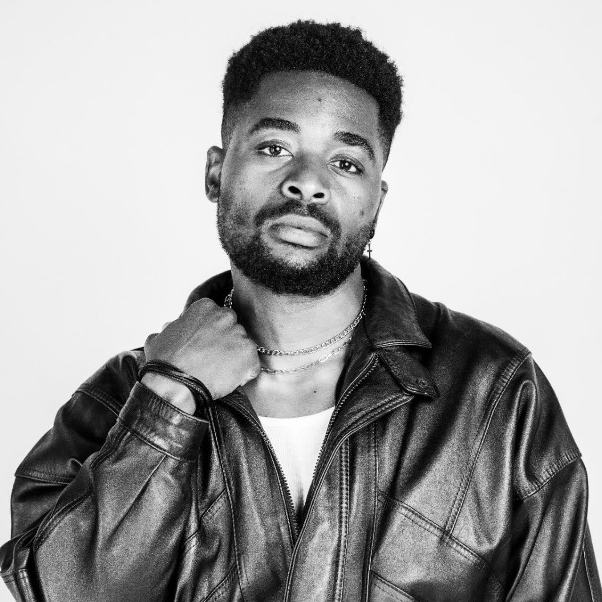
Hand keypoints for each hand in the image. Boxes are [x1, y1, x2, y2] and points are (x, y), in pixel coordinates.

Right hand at [144, 298, 259, 399]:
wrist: (174, 384)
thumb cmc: (165, 362)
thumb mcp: (160, 336)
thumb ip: (172, 328)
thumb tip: (171, 327)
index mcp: (206, 307)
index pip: (216, 317)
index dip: (211, 334)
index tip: (204, 346)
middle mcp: (226, 316)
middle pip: (233, 329)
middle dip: (226, 343)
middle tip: (213, 359)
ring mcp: (240, 335)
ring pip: (243, 347)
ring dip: (235, 359)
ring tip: (218, 372)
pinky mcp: (250, 355)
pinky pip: (252, 365)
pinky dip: (245, 374)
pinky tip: (229, 381)